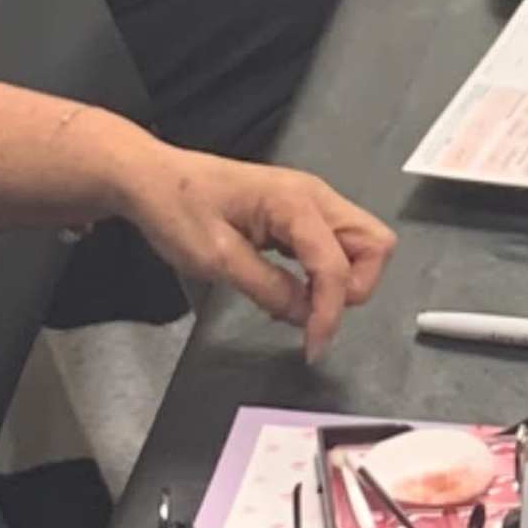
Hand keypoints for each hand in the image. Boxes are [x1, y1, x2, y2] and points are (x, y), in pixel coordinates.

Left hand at [111, 146, 392, 351]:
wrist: (152, 178)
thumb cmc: (178, 211)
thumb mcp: (215, 258)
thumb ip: (268, 288)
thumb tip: (306, 316)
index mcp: (295, 202)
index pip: (336, 264)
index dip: (330, 311)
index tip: (311, 348)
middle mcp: (315, 197)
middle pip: (374, 244)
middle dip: (354, 288)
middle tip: (314, 315)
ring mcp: (311, 202)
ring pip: (363, 245)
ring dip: (344, 281)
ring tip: (302, 305)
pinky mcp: (300, 214)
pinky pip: (337, 246)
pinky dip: (328, 273)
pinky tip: (295, 290)